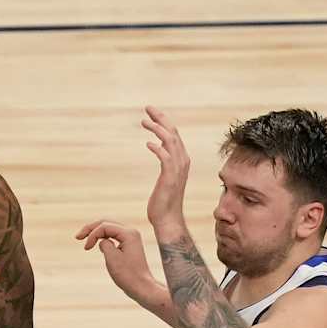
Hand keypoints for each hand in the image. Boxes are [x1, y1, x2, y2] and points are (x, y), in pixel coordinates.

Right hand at [77, 218, 163, 306]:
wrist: (141, 287)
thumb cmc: (127, 275)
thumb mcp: (112, 258)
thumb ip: (105, 244)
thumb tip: (102, 241)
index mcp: (129, 233)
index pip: (105, 226)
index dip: (92, 235)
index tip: (86, 248)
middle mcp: (131, 232)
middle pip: (106, 223)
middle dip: (91, 229)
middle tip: (78, 237)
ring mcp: (131, 238)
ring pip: (109, 228)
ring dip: (96, 232)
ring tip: (83, 238)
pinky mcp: (129, 245)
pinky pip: (113, 236)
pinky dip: (103, 238)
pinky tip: (96, 244)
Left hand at [141, 107, 191, 232]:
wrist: (167, 220)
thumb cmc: (163, 201)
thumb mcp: (165, 176)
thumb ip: (165, 161)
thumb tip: (157, 147)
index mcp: (181, 159)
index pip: (173, 134)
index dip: (163, 121)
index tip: (151, 113)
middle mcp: (182, 161)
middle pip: (173, 132)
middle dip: (160, 118)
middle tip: (147, 108)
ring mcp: (177, 169)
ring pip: (170, 141)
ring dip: (157, 129)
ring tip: (144, 122)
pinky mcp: (170, 177)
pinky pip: (165, 157)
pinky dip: (157, 148)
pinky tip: (148, 144)